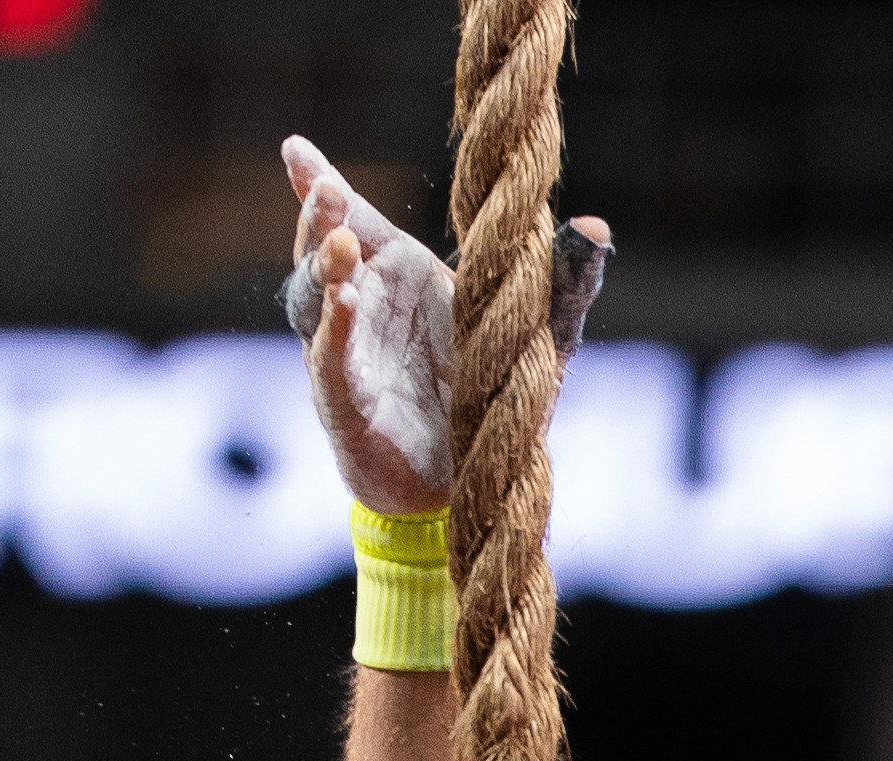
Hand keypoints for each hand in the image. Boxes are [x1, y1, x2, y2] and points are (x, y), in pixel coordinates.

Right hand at [278, 135, 613, 517]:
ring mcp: (349, 354)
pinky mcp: (346, 404)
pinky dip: (333, 332)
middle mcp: (367, 308)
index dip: (323, 185)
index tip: (296, 149)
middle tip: (328, 190)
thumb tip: (596, 226)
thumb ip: (563, 282)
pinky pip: (329, 361)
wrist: (472, 479)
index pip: (357, 221)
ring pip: (314, 300)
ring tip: (343, 243)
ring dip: (322, 267)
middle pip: (324, 250)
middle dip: (320, 217)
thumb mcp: (538, 334)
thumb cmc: (491, 393)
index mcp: (402, 279)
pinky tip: (345, 303)